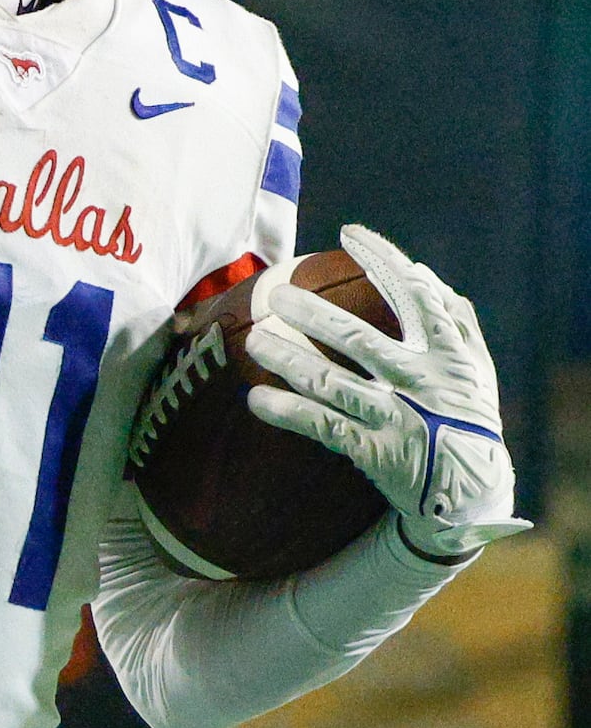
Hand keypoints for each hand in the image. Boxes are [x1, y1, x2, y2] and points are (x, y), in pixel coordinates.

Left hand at [244, 225, 529, 559]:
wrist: (472, 494)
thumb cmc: (467, 416)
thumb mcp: (476, 369)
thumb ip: (455, 321)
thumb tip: (422, 271)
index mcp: (447, 356)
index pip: (415, 297)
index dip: (383, 261)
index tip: (349, 233)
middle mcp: (421, 384)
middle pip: (360, 341)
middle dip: (314, 315)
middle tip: (274, 293)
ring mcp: (397, 419)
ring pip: (333, 384)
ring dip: (289, 360)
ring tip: (252, 339)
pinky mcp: (376, 452)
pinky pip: (324, 427)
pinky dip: (289, 411)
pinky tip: (255, 398)